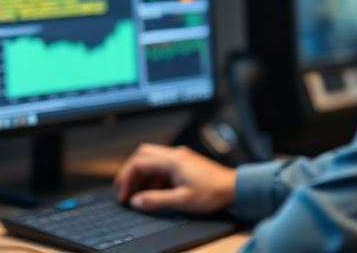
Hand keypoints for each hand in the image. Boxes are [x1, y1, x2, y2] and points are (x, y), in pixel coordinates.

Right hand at [113, 143, 235, 213]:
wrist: (234, 187)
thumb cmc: (212, 192)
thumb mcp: (182, 200)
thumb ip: (156, 200)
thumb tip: (136, 201)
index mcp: (172, 160)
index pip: (139, 163)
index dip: (126, 178)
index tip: (123, 194)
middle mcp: (174, 155)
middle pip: (142, 155)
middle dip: (130, 171)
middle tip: (124, 188)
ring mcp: (180, 158)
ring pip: (152, 159)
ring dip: (141, 174)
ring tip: (137, 193)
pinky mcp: (184, 163)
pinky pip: (161, 165)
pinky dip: (152, 177)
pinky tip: (154, 191)